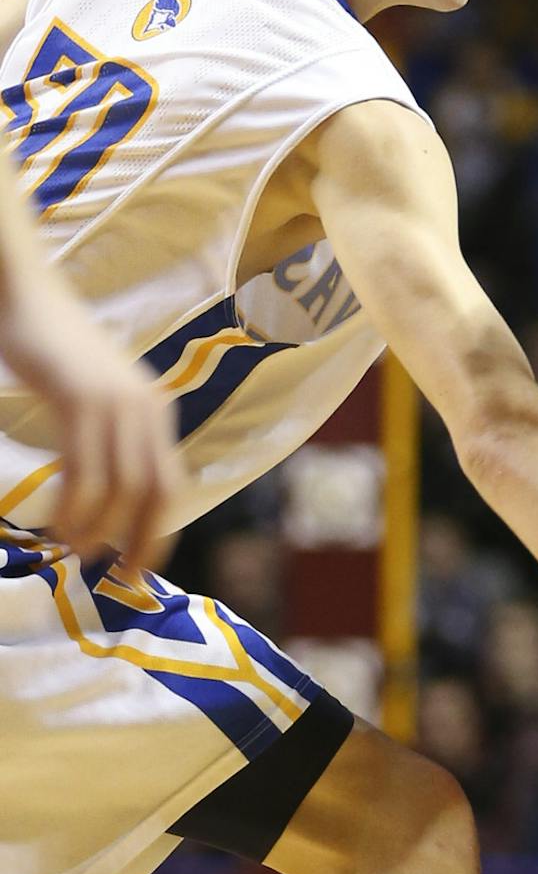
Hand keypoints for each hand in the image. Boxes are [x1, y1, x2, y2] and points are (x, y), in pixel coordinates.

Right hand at [18, 327, 177, 564]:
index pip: (171, 484)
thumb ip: (112, 434)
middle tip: (118, 574)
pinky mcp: (80, 398)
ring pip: (122, 484)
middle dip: (141, 539)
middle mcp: (145, 409)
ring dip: (100, 527)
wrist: (30, 298)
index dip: (159, 530)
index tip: (142, 566)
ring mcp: (115, 403)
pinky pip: (84, 465)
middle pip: (156, 490)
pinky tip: (58, 523)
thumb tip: (115, 490)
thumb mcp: (98, 396)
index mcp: (154, 413)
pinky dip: (75, 503)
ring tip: (77, 552)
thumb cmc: (56, 352)